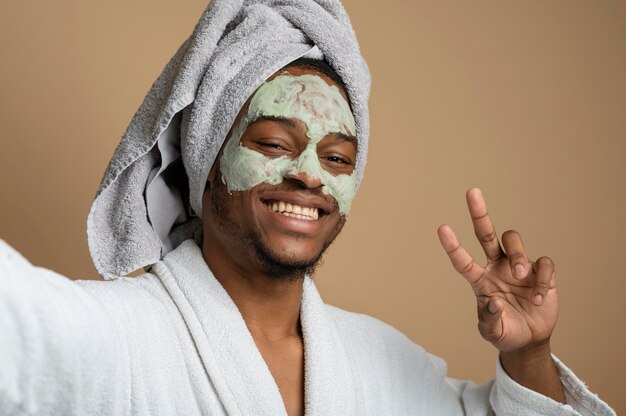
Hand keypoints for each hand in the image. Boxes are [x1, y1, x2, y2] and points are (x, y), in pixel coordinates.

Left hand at [437, 188, 557, 352]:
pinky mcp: (541, 272)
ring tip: (520, 275)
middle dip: (479, 213)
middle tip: (471, 192)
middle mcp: (497, 267)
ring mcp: (519, 267)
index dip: (452, 246)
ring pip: (514, 241)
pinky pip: (543, 263)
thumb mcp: (492, 331)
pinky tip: (537, 298)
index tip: (442, 228)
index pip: (463, 261)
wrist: (530, 339)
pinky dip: (541, 278)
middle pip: (486, 234)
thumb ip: (489, 319)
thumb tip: (493, 303)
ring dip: (517, 255)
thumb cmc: (505, 331)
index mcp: (480, 280)